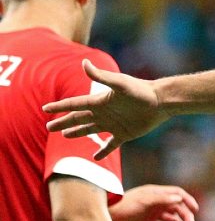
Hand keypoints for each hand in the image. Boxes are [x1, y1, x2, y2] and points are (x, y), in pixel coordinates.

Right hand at [43, 60, 166, 159]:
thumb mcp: (119, 83)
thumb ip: (101, 76)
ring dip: (78, 132)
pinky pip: (110, 144)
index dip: (60, 106)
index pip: (75, 104)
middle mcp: (104, 112)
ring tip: (65, 136)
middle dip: (64, 122)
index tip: (46, 108)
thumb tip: (84, 63)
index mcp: (100, 101)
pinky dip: (102, 150)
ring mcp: (113, 124)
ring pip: (90, 130)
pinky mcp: (125, 134)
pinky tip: (95, 157)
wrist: (161, 101)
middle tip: (49, 127)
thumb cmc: (141, 90)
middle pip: (79, 118)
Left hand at [110, 184, 198, 220]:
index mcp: (156, 194)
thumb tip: (179, 199)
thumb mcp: (143, 201)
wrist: (107, 219)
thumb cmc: (124, 207)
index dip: (188, 200)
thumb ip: (162, 199)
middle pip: (177, 208)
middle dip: (185, 216)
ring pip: (171, 219)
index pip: (177, 193)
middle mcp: (156, 203)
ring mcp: (152, 214)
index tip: (196, 210)